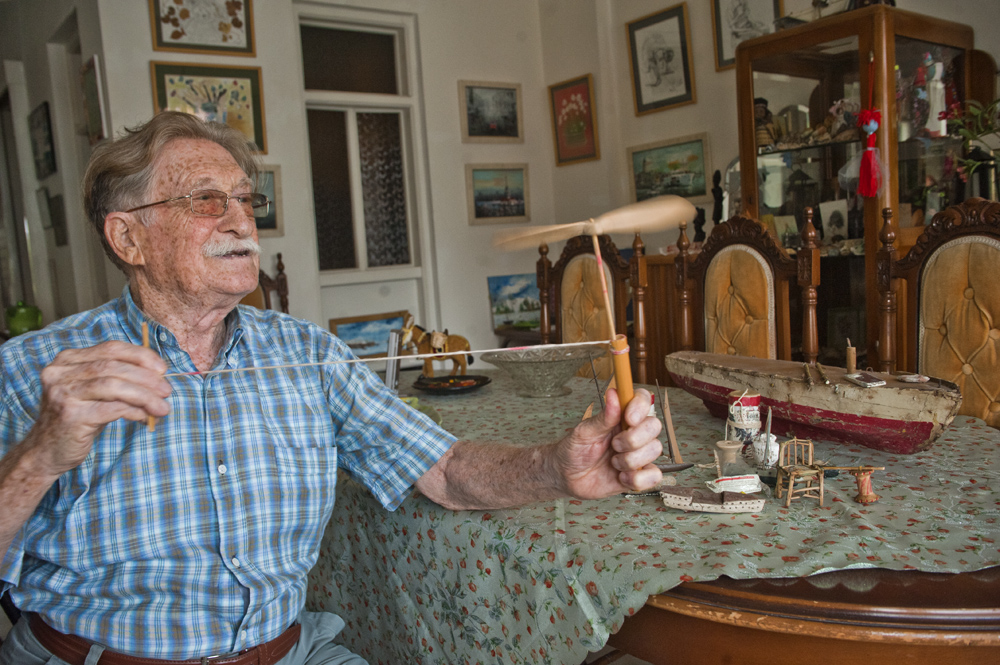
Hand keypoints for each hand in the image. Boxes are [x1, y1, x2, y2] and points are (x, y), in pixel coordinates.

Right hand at [27, 341, 170, 475]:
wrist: (47, 451)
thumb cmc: (78, 417)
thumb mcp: (94, 391)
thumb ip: (117, 377)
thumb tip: (158, 375)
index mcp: (68, 360)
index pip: (111, 348)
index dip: (141, 356)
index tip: (162, 369)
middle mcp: (61, 373)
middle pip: (114, 366)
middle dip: (146, 378)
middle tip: (167, 390)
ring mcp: (63, 393)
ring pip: (113, 386)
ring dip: (144, 396)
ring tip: (162, 407)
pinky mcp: (70, 416)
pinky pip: (111, 409)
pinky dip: (133, 411)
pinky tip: (144, 417)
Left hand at [553, 388, 662, 497]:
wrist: (568, 478)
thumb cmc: (574, 450)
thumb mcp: (584, 432)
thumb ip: (603, 417)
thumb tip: (614, 394)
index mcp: (621, 417)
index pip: (643, 400)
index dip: (641, 406)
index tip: (629, 418)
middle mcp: (634, 433)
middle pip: (654, 425)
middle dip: (633, 438)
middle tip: (614, 445)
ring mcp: (639, 454)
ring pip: (655, 449)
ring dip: (630, 460)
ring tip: (613, 463)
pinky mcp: (640, 475)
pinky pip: (655, 475)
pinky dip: (637, 478)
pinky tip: (621, 477)